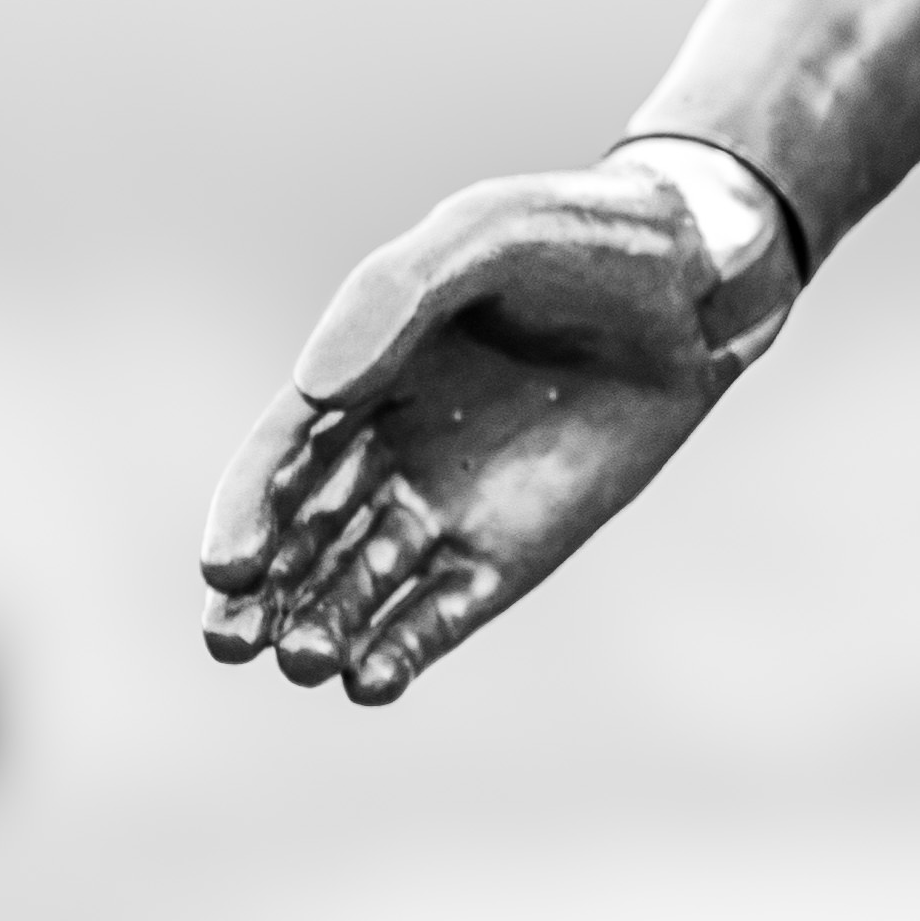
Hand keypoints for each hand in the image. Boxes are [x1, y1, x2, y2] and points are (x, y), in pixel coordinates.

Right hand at [200, 163, 743, 702]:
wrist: (695, 287)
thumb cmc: (578, 241)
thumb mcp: (482, 239)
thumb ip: (392, 300)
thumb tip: (315, 390)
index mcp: (358, 374)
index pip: (281, 458)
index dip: (247, 512)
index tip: (225, 564)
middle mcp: (386, 450)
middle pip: (302, 537)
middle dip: (262, 595)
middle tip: (230, 643)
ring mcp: (446, 507)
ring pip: (362, 585)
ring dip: (326, 629)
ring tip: (308, 663)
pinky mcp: (510, 553)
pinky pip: (442, 611)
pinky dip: (404, 649)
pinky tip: (372, 682)